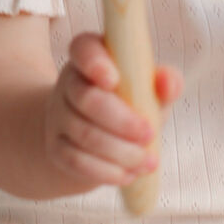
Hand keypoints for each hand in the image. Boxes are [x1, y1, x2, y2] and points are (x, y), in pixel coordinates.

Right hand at [44, 32, 181, 192]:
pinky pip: (77, 161)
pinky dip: (106, 171)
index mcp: (91, 57)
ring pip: (83, 134)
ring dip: (120, 151)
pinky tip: (129, 174)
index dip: (95, 63)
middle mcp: (68, 83)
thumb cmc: (131, 103)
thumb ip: (165, 82)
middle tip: (150, 134)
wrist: (96, 136)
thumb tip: (167, 83)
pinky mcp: (56, 147)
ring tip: (148, 161)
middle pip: (86, 99)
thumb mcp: (150, 89)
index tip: (114, 80)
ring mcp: (58, 116)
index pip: (83, 48)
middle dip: (121, 121)